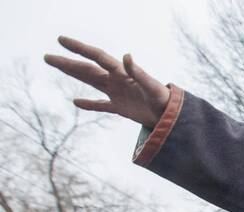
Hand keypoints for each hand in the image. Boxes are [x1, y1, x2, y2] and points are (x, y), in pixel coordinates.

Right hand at [44, 36, 168, 126]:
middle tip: (47, 57)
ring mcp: (117, 94)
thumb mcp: (151, 86)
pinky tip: (76, 102)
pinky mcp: (121, 108)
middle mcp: (116, 80)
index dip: (79, 48)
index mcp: (121, 73)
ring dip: (73, 75)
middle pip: (87, 69)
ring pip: (90, 82)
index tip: (62, 40)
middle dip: (68, 63)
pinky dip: (89, 104)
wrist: (171, 116)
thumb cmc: (164, 99)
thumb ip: (138, 72)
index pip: (96, 57)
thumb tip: (126, 56)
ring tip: (56, 67)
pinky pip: (101, 105)